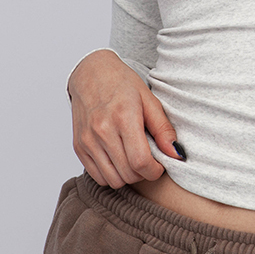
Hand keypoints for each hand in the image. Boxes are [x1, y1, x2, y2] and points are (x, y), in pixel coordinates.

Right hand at [68, 49, 182, 186]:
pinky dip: (111, 175)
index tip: (159, 165)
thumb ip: (163, 129)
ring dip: (127, 176)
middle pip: (128, 173)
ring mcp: (88, 140)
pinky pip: (97, 176)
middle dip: (143, 173)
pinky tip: (119, 159)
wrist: (91, 73)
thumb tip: (177, 154)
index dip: (155, 171)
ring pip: (112, 180)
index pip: (140, 161)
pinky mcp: (78, 146)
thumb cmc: (122, 84)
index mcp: (123, 117)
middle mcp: (102, 131)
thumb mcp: (149, 100)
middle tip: (148, 160)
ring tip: (133, 159)